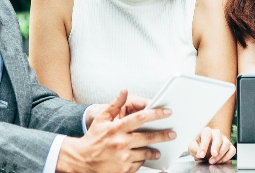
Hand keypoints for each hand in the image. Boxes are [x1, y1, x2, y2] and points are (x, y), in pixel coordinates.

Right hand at [57, 90, 175, 172]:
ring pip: (145, 153)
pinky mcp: (123, 170)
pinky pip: (139, 164)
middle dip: (163, 135)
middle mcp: (121, 143)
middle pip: (148, 137)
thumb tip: (124, 90)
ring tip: (158, 149)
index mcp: (116, 128)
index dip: (156, 114)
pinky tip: (142, 157)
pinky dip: (142, 160)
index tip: (167, 112)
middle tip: (172, 133)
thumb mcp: (101, 119)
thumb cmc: (93, 139)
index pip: (140, 118)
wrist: (81, 160)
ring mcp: (123, 158)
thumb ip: (115, 104)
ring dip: (154, 151)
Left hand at [188, 127, 236, 163]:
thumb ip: (194, 149)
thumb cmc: (199, 145)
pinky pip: (232, 150)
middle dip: (216, 148)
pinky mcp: (230, 146)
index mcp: (206, 131)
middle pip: (218, 138)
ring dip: (220, 154)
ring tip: (213, 161)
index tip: (201, 155)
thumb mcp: (193, 146)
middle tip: (212, 155)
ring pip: (226, 144)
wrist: (207, 147)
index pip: (206, 136)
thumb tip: (199, 154)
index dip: (204, 146)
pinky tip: (220, 160)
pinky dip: (227, 157)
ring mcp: (224, 139)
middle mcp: (216, 133)